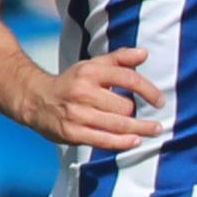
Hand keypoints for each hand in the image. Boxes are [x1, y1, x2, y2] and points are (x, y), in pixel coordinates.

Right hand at [30, 49, 164, 152]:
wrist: (36, 99)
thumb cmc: (71, 83)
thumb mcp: (92, 65)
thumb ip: (119, 59)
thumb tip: (144, 54)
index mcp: (90, 71)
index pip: (128, 78)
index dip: (148, 90)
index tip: (160, 101)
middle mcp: (83, 91)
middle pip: (124, 106)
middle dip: (138, 113)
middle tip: (150, 120)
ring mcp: (77, 113)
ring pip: (117, 124)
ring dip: (139, 129)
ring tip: (153, 130)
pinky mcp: (72, 133)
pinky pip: (103, 140)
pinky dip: (122, 142)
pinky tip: (135, 141)